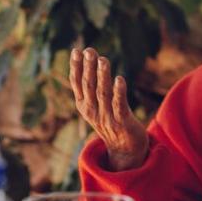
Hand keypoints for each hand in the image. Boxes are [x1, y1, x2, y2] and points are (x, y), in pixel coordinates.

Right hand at [70, 47, 149, 171]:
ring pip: (103, 94)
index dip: (76, 67)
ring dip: (103, 76)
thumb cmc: (109, 121)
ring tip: (103, 59)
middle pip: (89, 86)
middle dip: (88, 67)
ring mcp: (106, 117)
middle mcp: (92, 110)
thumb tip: (89, 58)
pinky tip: (119, 79)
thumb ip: (91, 86)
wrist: (124, 150)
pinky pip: (119, 106)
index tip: (77, 50)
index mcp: (84, 105)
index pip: (77, 83)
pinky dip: (118, 93)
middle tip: (90, 50)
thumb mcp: (95, 105)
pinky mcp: (122, 122)